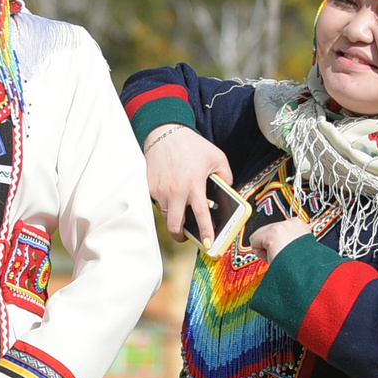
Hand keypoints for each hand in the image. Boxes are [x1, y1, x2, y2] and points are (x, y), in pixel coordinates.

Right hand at [145, 124, 232, 243]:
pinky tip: (169, 187)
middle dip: (181, 235)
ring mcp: (160, 190)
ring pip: (166, 214)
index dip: (205, 232)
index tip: (208, 244)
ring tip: (179, 206)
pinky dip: (164, 200)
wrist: (165, 133)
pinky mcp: (149, 187)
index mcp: (194, 184)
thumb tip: (227, 192)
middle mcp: (176, 191)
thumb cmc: (191, 145)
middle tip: (185, 236)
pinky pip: (158, 202)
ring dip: (173, 215)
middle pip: (175, 225)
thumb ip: (225, 176)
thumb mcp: (216, 157)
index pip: (201, 215)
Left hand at [246, 218, 309, 262]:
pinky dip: (261, 253)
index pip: (278, 229)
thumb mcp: (295, 250)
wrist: (304, 274)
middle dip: (270, 245)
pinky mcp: (273, 233)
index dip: (276, 243)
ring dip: (266, 250)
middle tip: (281, 257)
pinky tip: (274, 257)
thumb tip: (276, 244)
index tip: (280, 251)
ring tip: (279, 258)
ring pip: (258, 235)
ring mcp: (282, 227)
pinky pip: (254, 241)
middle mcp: (292, 224)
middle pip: (266, 230)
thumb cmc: (301, 268)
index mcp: (300, 226)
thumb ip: (286, 242)